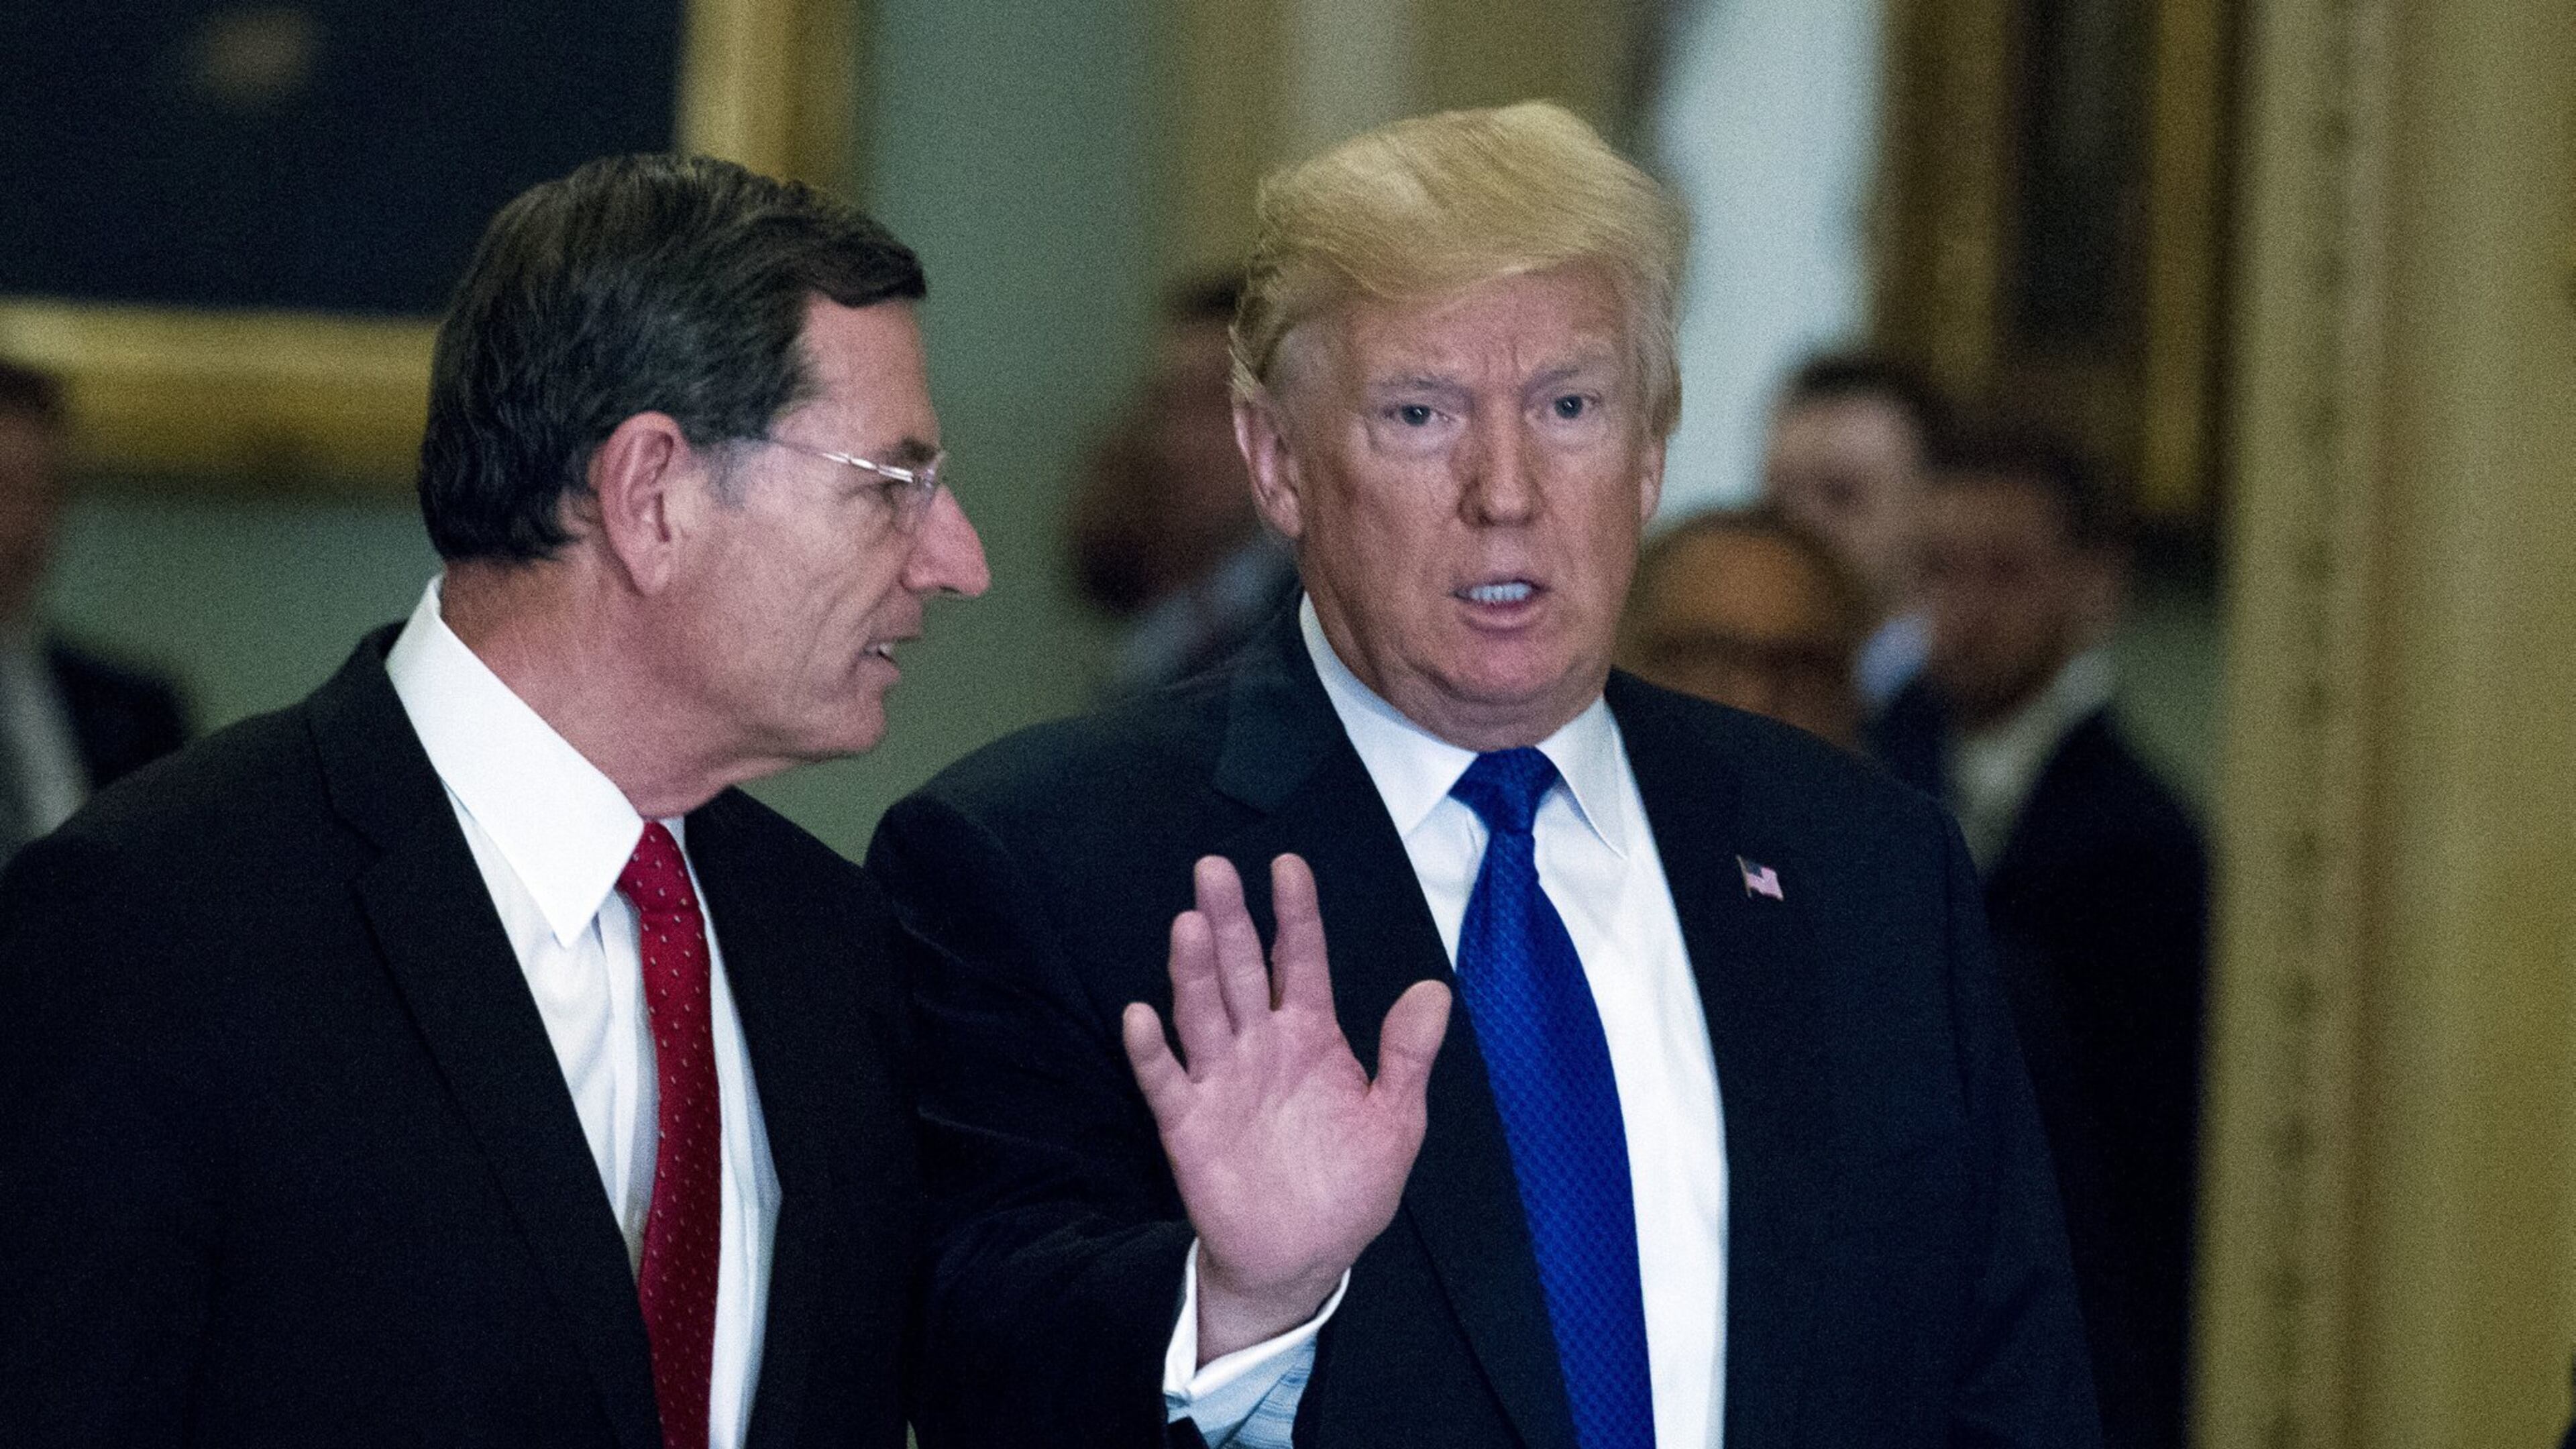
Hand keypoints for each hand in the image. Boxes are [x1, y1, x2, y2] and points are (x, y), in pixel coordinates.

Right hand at [1122, 854, 1451, 1363]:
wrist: (1302, 1256)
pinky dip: (1151, 1050)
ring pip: (1202, 1011)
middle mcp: (1260, 1044)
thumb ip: (1407, 1057)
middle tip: (1214, 869)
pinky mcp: (1188, 1122)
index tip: (1288, 866)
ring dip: (1193, 970)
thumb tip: (1433, 989)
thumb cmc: (1349, 1185)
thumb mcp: (1395, 1122)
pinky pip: (1166, 1080)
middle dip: (1230, 920)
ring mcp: (1221, 1079)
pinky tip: (1141, 1015)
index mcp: (1310, 1034)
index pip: (1300, 960)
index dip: (1296, 915)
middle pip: (1241, 970)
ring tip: (1189, 924)